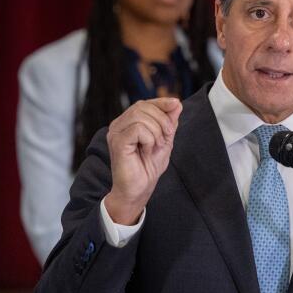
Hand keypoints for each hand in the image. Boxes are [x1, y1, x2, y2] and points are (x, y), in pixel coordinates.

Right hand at [104, 97, 181, 223]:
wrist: (138, 190)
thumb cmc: (147, 168)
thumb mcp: (164, 141)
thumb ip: (169, 122)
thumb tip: (176, 103)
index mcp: (127, 123)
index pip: (144, 103)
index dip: (161, 102)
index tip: (176, 104)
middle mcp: (118, 125)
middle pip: (142, 106)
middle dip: (162, 120)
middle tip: (166, 138)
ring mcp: (116, 132)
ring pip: (140, 115)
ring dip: (156, 131)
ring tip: (156, 147)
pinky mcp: (117, 142)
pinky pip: (138, 128)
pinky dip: (149, 139)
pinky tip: (147, 150)